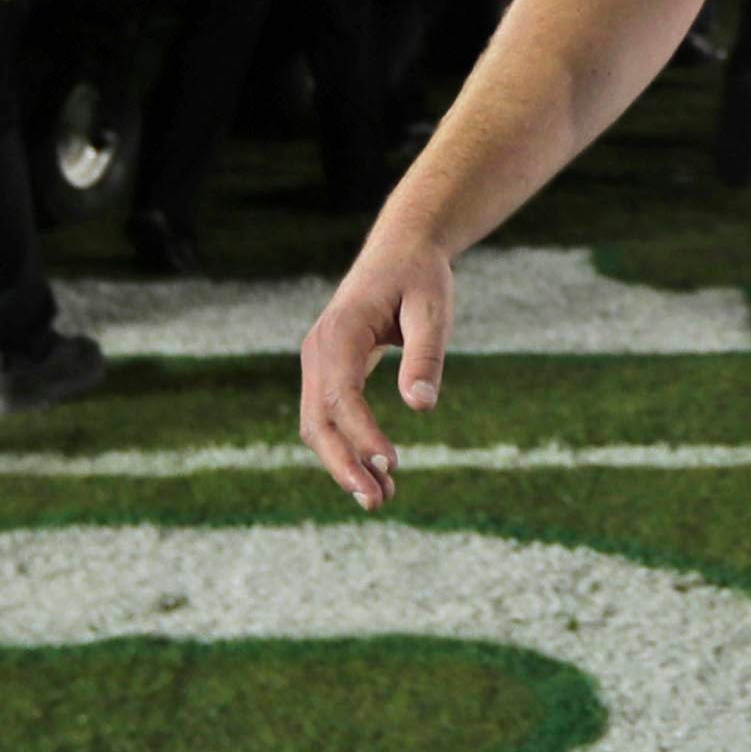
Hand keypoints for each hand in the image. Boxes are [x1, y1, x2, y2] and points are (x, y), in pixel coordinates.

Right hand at [298, 229, 461, 510]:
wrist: (401, 250)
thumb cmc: (421, 277)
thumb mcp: (432, 309)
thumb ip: (425, 355)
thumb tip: (420, 406)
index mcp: (340, 333)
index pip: (343, 396)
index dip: (363, 435)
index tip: (392, 463)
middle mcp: (318, 351)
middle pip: (318, 422)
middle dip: (344, 465)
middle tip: (378, 501)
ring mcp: (317, 362)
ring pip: (318, 426)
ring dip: (344, 464)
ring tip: (381, 498)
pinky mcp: (328, 371)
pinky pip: (329, 416)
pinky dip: (346, 447)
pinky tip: (375, 471)